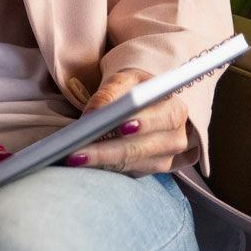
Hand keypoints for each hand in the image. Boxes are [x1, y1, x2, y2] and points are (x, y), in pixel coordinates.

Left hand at [64, 68, 191, 175]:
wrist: (144, 101)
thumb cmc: (134, 88)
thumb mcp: (124, 80)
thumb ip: (109, 93)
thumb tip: (92, 114)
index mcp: (176, 110)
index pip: (162, 119)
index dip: (144, 123)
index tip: (120, 127)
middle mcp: (176, 138)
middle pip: (140, 148)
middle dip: (107, 150)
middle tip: (77, 151)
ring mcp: (166, 159)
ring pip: (131, 163)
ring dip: (100, 161)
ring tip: (73, 157)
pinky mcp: (151, 170)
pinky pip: (126, 170)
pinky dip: (104, 166)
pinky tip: (84, 162)